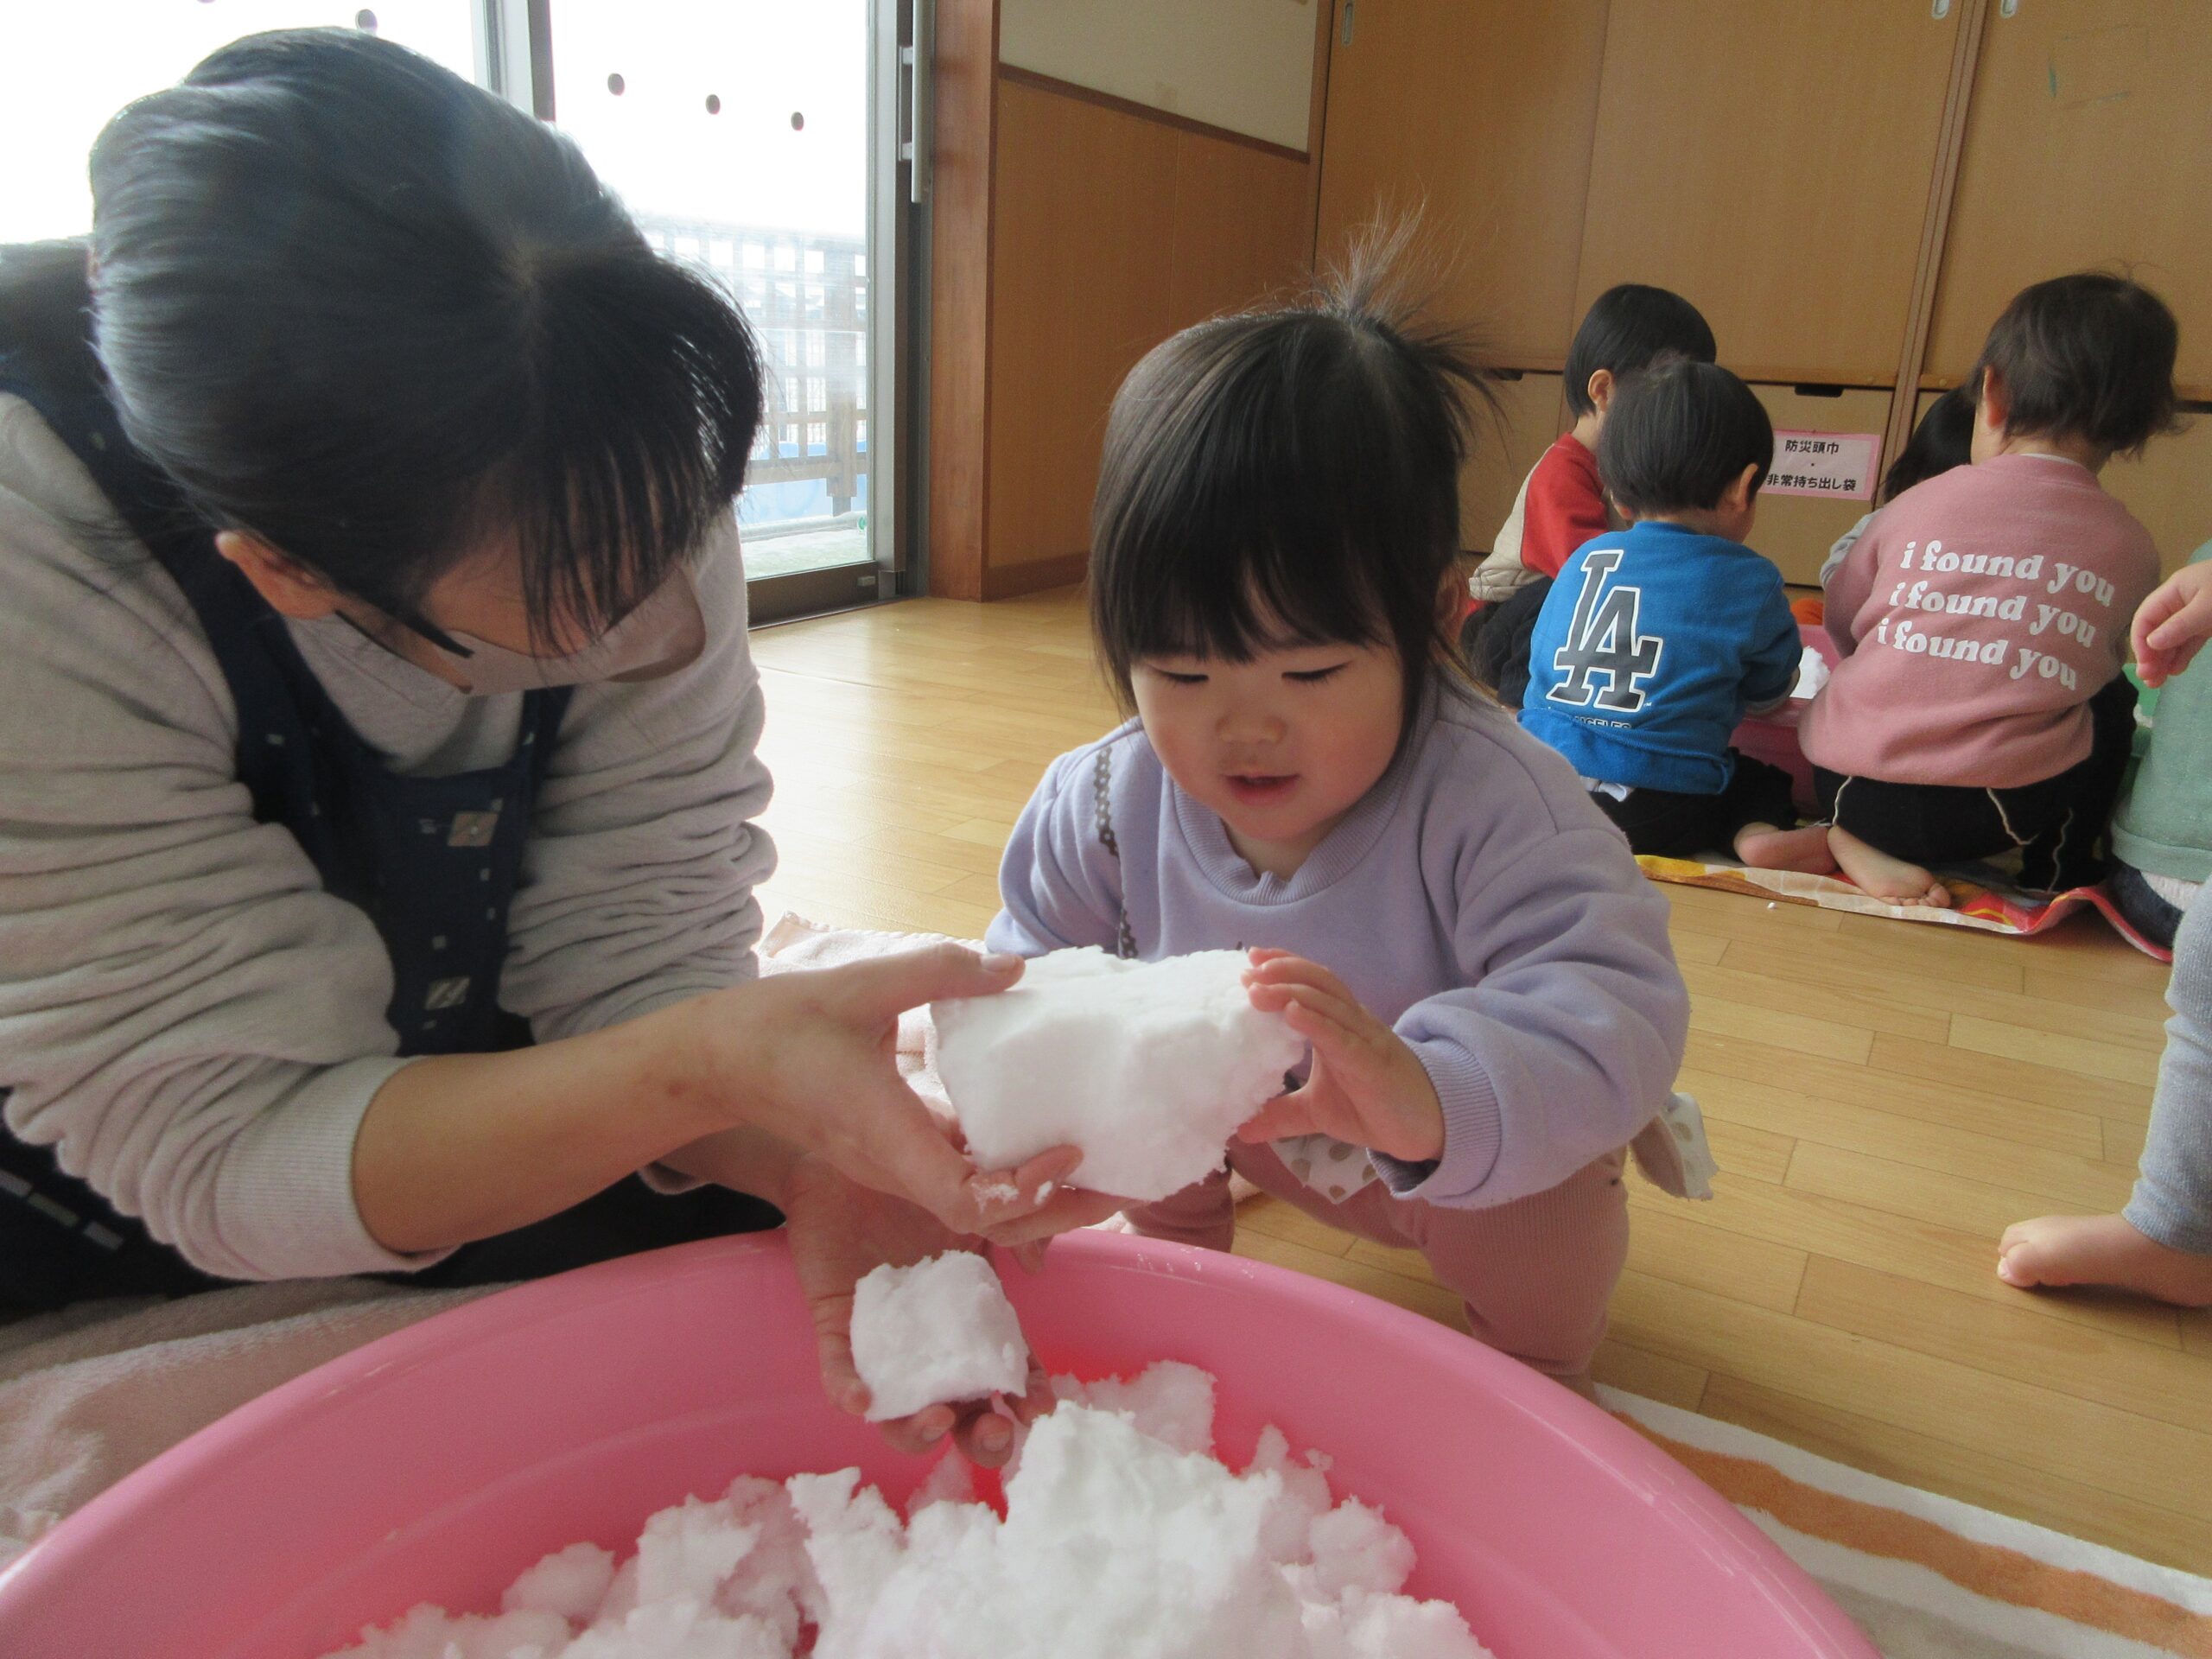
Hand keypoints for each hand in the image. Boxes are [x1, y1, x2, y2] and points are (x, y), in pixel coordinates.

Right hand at [686, 944, 1077, 1235]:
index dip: (1023, 1190)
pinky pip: (956, 1177)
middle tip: (1118, 1182)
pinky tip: (1040, 1137)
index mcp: (888, 1139)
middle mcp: (894, 1167)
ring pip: (974, 1205)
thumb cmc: (779, 1025)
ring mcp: (892, 1167)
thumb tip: (1016, 967)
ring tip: (1096, 1167)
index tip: (1066, 1152)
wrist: (715, 1062)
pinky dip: (1003, 1170)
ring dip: (1035, 1194)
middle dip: (1054, 1209)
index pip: (964, 1200)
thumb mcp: (860, 985)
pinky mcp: (892, 1154)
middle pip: (986, 1219)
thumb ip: (939, 973)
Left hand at [780, 1154, 1057, 1468]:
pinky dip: (849, 1390)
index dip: (1025, 1395)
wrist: (850, 1138)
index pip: (1004, 1371)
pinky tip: (863, 1400)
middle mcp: (928, 1337)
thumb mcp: (981, 1195)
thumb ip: (1020, 1223)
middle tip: (996, 1433)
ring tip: (937, 1419)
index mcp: (969, 1314)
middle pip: (960, 1412)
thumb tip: (1037, 1265)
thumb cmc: (921, 1168)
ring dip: (919, 1431)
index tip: (1039, 1409)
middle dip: (983, 1438)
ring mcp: (882, 1336)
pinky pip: (837, 1368)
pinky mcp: (836, 1321)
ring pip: (898, 1411)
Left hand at [1237, 951, 1444, 1163]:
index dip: (1283, 967)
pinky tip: (1292, 1012)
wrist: (1423, 1127)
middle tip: (1248, 969)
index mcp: (1340, 1025)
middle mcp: (1352, 1023)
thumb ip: (1282, 1114)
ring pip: (1329, 1002)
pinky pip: (1343, 1036)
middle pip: (1318, 982)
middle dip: (1283, 970)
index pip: (1311, 984)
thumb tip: (1242, 1130)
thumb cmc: (1372, 1107)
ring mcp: (1364, 1040)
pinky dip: (1316, 1021)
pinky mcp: (1372, 1063)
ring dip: (1291, 990)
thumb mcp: (1317, 1111)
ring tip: (1258, 987)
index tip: (1249, 964)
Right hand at [2132, 562, 2211, 686]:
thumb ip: (2180, 626)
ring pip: (2173, 639)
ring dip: (2164, 660)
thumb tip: (2151, 644)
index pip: (2146, 617)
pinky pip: (2190, 641)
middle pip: (2157, 630)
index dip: (2140, 641)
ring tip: (2158, 682)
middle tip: (2149, 680)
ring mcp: (2196, 613)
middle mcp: (2180, 602)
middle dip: (2151, 655)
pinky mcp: (2209, 623)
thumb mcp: (2209, 607)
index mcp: (2174, 590)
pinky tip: (2176, 670)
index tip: (2145, 664)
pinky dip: (2182, 655)